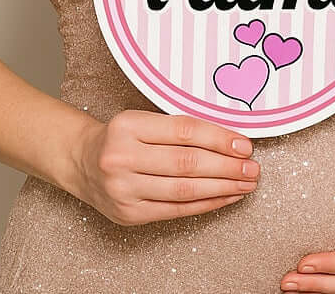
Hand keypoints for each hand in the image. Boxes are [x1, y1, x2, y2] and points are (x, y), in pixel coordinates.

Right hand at [72, 109, 259, 224]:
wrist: (82, 162)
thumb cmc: (122, 137)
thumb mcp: (144, 119)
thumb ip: (179, 127)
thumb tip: (230, 138)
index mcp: (128, 126)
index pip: (185, 131)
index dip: (219, 138)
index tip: (244, 145)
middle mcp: (121, 158)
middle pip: (187, 164)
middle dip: (227, 167)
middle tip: (253, 168)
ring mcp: (123, 190)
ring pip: (184, 190)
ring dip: (222, 188)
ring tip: (246, 184)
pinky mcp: (128, 214)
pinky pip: (175, 210)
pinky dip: (205, 204)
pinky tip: (225, 197)